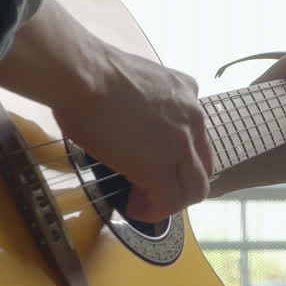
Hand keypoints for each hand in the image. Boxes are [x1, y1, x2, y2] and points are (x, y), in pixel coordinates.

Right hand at [53, 46, 214, 223]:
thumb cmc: (91, 74)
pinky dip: (154, 211)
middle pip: (202, 166)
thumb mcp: (136, 82)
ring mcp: (181, 144)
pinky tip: (135, 208)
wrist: (83, 77)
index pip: (197, 136)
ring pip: (193, 189)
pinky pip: (168, 202)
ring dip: (170, 201)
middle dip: (180, 183)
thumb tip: (130, 123)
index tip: (154, 163)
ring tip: (143, 203)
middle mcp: (193, 117)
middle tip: (152, 190)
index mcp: (186, 91)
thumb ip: (146, 102)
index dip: (178, 157)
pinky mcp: (161, 168)